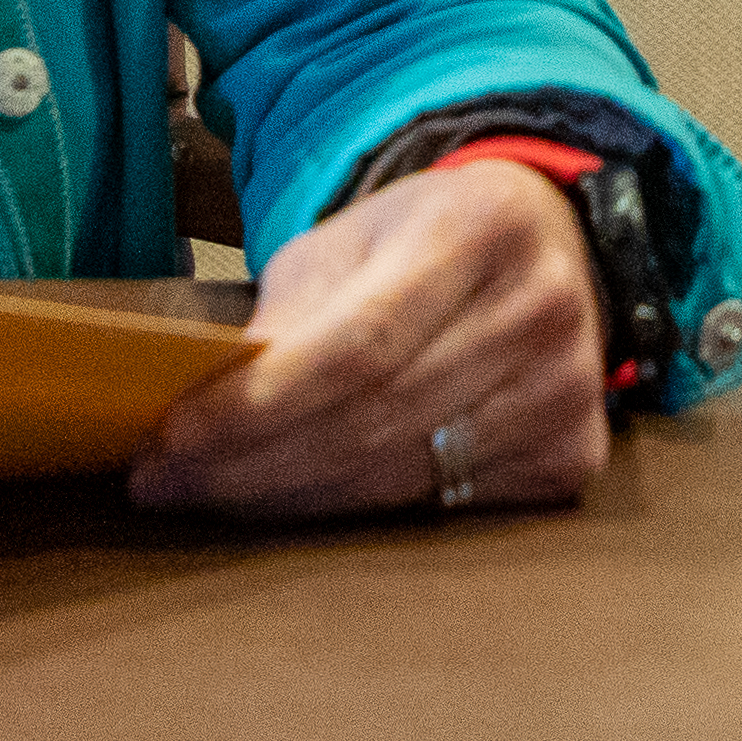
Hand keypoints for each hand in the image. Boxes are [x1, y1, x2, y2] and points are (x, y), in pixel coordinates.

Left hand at [128, 157, 607, 519]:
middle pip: (375, 419)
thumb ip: (288, 310)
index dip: (262, 402)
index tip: (175, 437)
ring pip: (403, 476)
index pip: (359, 343)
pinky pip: (445, 506)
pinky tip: (299, 503)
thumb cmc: (426, 239)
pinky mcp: (576, 454)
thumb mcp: (352, 237)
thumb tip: (206, 404)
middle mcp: (540, 308)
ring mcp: (569, 388)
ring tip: (211, 496)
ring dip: (292, 497)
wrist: (549, 246)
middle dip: (254, 463)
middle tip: (165, 483)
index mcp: (479, 228)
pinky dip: (359, 512)